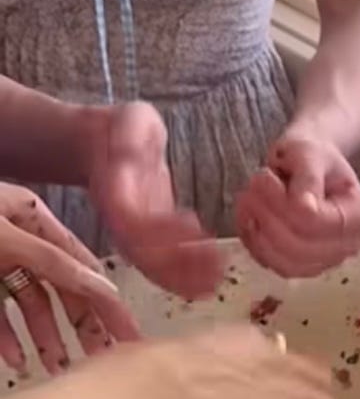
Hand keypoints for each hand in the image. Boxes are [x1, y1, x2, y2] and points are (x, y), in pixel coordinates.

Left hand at [0, 185, 141, 372]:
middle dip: (80, 328)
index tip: (130, 338)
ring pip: (31, 307)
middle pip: (63, 291)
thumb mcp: (6, 237)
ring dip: (44, 340)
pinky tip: (16, 359)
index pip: (84, 268)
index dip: (108, 304)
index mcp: (35, 219)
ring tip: (55, 368)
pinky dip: (8, 339)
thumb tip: (103, 289)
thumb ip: (54, 262)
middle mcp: (21, 241)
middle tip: (99, 363)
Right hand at [87, 102, 222, 299]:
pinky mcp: (146, 240)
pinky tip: (212, 279)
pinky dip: (183, 278)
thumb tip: (130, 152)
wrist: (103, 147)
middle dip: (177, 263)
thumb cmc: (123, 129)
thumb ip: (130, 133)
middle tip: (216, 264)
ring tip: (219, 279)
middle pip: (142, 252)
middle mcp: (119, 218)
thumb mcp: (128, 119)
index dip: (161, 228)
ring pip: (150, 266)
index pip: (132, 218)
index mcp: (112, 189)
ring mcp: (130, 233)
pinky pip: (160, 266)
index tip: (194, 224)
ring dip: (183, 278)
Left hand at [235, 131, 359, 277]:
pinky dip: (253, 241)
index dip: (284, 205)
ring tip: (249, 198)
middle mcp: (346, 246)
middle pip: (300, 248)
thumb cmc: (311, 156)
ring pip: (285, 262)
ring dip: (258, 230)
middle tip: (252, 185)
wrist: (304, 165)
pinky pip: (272, 265)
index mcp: (358, 216)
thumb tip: (305, 206)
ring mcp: (324, 261)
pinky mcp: (300, 267)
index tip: (264, 176)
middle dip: (268, 215)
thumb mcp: (310, 153)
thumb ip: (308, 177)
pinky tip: (249, 216)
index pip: (317, 223)